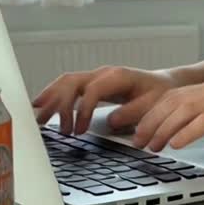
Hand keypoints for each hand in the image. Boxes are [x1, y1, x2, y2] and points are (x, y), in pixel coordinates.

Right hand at [32, 66, 177, 135]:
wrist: (165, 84)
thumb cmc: (159, 94)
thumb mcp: (153, 105)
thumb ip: (134, 112)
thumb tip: (110, 121)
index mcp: (118, 77)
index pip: (91, 90)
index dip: (81, 110)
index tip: (78, 131)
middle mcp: (103, 74)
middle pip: (73, 82)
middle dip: (57, 103)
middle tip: (47, 124)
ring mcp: (96, 77)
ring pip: (66, 82)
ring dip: (51, 98)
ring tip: (38, 117)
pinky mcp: (92, 83)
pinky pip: (69, 85)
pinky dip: (54, 94)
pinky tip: (41, 105)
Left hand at [132, 78, 203, 154]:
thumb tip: (181, 134)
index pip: (174, 97)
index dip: (152, 113)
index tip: (138, 131)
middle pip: (173, 101)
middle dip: (150, 122)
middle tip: (137, 141)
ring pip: (184, 110)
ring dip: (163, 129)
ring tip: (151, 146)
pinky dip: (187, 133)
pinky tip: (176, 145)